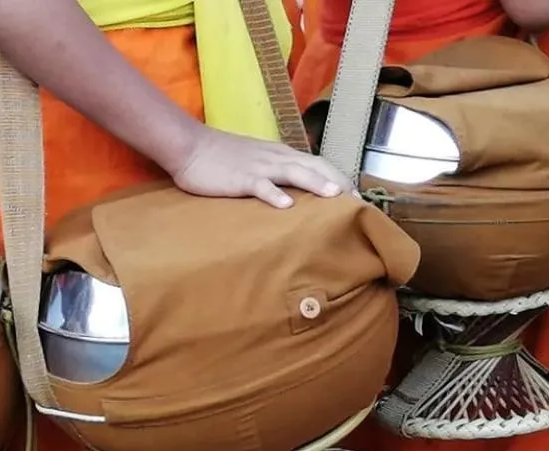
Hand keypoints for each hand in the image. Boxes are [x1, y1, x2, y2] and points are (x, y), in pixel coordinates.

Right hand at [170, 125, 349, 208]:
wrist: (190, 146)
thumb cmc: (221, 157)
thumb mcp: (256, 162)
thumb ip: (277, 173)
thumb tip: (297, 192)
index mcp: (282, 154)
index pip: (319, 163)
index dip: (340, 178)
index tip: (358, 197)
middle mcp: (277, 158)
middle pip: (315, 166)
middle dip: (339, 182)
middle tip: (358, 203)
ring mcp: (259, 167)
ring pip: (294, 172)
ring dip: (316, 183)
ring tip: (336, 197)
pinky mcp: (241, 178)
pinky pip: (261, 186)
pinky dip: (274, 194)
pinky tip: (286, 205)